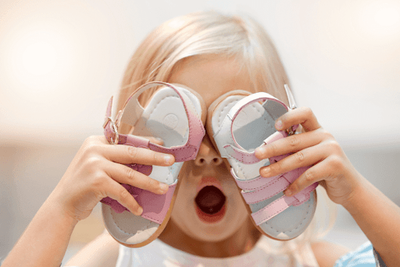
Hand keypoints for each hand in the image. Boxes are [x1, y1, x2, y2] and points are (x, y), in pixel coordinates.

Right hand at [50, 136, 174, 221]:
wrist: (62, 204)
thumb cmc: (84, 185)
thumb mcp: (97, 165)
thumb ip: (115, 159)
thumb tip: (146, 161)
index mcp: (96, 141)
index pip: (127, 140)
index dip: (146, 142)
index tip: (162, 145)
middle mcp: (95, 149)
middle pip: (132, 153)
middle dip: (154, 157)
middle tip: (170, 160)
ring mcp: (94, 164)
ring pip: (130, 174)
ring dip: (149, 183)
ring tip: (163, 189)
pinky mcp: (96, 181)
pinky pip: (121, 192)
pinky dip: (132, 201)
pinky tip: (139, 209)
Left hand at [254, 107, 362, 205]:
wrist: (350, 188)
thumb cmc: (325, 170)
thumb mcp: (311, 156)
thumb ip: (296, 150)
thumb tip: (266, 153)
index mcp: (317, 130)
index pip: (305, 114)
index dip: (290, 116)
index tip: (276, 126)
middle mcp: (326, 136)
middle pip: (295, 140)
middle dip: (273, 148)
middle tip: (257, 155)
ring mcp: (332, 150)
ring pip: (299, 158)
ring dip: (279, 167)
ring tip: (264, 173)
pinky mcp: (335, 166)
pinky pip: (309, 175)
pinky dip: (296, 184)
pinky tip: (287, 191)